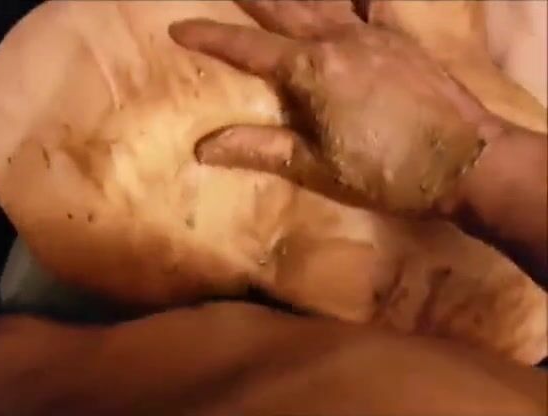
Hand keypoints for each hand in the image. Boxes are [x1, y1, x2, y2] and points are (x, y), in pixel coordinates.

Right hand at [170, 1, 490, 213]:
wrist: (465, 162)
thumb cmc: (385, 172)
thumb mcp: (314, 166)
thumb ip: (258, 149)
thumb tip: (202, 147)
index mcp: (311, 71)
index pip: (248, 49)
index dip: (211, 37)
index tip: (179, 27)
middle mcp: (339, 41)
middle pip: (283, 10)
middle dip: (249, 1)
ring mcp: (373, 36)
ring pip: (323, 1)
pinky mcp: (400, 40)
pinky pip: (371, 6)